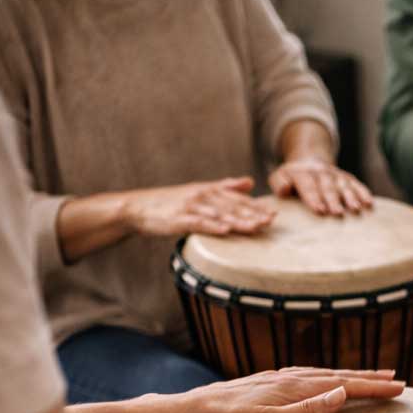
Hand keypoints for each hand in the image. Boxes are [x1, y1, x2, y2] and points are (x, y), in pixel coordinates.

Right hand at [121, 177, 276, 237]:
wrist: (138, 207)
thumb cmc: (171, 203)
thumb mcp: (200, 190)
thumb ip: (226, 186)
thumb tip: (250, 182)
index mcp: (209, 190)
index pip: (237, 199)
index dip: (256, 206)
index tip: (274, 214)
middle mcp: (202, 195)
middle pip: (232, 206)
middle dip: (253, 214)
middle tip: (271, 221)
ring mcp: (190, 206)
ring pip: (219, 214)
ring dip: (238, 221)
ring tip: (256, 227)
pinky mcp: (179, 218)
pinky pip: (198, 223)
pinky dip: (212, 226)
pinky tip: (224, 229)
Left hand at [177, 368, 406, 412]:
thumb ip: (308, 409)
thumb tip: (342, 392)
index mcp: (294, 388)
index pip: (344, 385)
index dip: (373, 387)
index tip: (398, 387)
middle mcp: (289, 378)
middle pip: (338, 375)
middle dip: (369, 378)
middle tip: (396, 379)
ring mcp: (277, 379)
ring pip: (323, 375)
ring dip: (350, 376)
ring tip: (370, 378)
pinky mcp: (266, 384)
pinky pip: (308, 377)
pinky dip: (327, 377)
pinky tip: (327, 381)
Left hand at [269, 158, 372, 216]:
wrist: (309, 162)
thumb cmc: (292, 179)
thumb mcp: (279, 176)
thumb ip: (278, 183)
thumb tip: (284, 190)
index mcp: (302, 173)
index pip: (308, 185)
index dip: (314, 198)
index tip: (319, 210)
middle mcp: (321, 172)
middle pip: (327, 187)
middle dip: (333, 199)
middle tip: (337, 213)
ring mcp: (336, 175)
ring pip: (343, 186)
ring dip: (350, 197)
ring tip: (355, 209)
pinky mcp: (347, 178)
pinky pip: (357, 185)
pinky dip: (364, 193)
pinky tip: (369, 203)